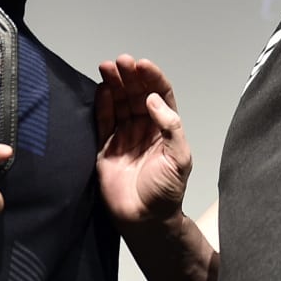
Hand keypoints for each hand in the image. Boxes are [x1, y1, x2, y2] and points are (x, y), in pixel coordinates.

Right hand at [96, 54, 190, 227]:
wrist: (144, 219)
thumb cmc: (166, 192)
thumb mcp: (179, 159)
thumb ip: (170, 127)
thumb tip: (153, 100)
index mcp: (165, 129)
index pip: (159, 96)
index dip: (151, 79)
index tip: (142, 65)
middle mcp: (144, 128)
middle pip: (136, 95)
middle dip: (129, 77)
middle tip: (121, 61)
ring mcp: (124, 136)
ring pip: (118, 104)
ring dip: (114, 85)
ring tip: (107, 66)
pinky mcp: (106, 147)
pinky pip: (103, 121)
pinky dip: (101, 104)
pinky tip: (101, 88)